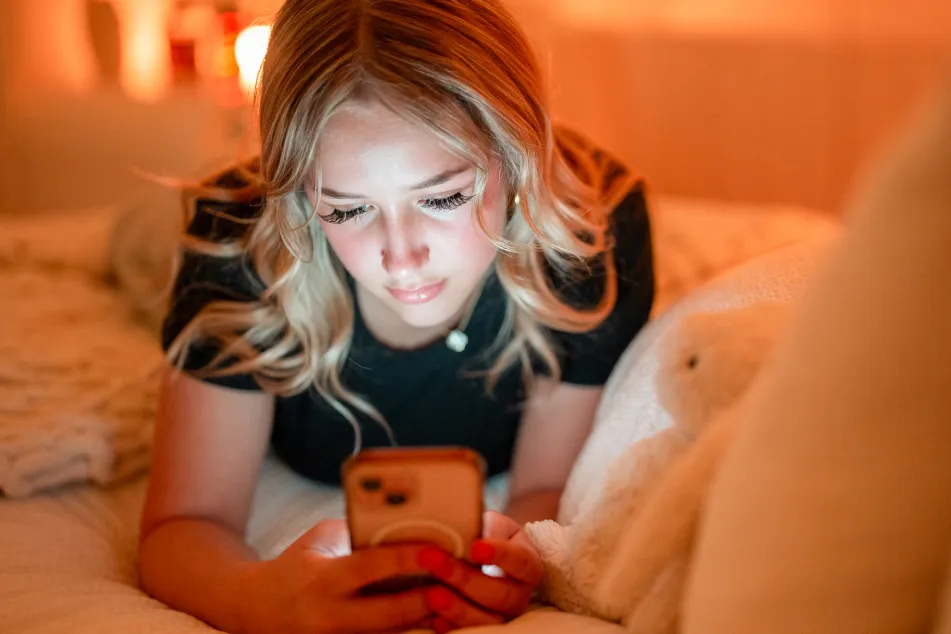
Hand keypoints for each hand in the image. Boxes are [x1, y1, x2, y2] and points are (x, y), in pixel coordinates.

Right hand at [235, 519, 435, 633]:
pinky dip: (405, 632)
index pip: (370, 568)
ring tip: (451, 599)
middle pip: (389, 613)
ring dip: (423, 619)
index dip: (405, 558)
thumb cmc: (295, 565)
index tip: (436, 549)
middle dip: (427, 598)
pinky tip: (427, 619)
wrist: (254, 609)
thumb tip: (407, 523)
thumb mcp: (320, 541)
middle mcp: (327, 617)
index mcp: (320, 580)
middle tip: (457, 580)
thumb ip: (358, 536)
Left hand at [417, 511, 543, 632]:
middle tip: (435, 563)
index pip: (520, 562)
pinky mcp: (484, 628)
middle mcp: (520, 594)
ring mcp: (503, 616)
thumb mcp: (490, 523)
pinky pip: (471, 633)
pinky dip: (451, 626)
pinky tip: (434, 618)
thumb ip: (484, 527)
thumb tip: (468, 532)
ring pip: (489, 620)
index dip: (500, 555)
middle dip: (465, 580)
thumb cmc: (485, 535)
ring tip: (432, 594)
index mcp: (527, 564)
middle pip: (501, 595)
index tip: (474, 547)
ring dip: (458, 608)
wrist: (479, 557)